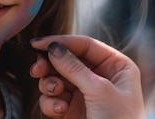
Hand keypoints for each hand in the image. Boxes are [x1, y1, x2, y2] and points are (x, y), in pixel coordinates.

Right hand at [30, 35, 144, 118]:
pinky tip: (58, 111)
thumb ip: (73, 67)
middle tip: (37, 70)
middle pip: (67, 60)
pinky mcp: (72, 111)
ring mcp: (86, 95)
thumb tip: (53, 48)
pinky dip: (51, 103)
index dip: (61, 42)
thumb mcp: (99, 90)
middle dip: (51, 65)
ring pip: (57, 78)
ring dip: (50, 85)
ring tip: (54, 93)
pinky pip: (54, 99)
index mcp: (117, 67)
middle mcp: (101, 78)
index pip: (85, 45)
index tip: (37, 44)